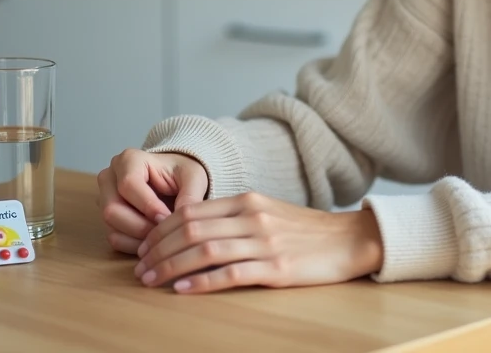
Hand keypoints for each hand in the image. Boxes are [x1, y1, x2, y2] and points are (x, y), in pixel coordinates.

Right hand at [96, 149, 208, 254]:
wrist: (176, 179)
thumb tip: (184, 222)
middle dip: (142, 226)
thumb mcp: (194, 178)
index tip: (167, 217)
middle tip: (166, 233)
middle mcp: (110, 178)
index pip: (128, 184)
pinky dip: (134, 246)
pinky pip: (114, 239)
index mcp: (129, 160)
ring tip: (163, 239)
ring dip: (138, 239)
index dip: (147, 205)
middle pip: (112, 209)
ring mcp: (105, 199)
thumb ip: (190, 196)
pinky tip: (154, 244)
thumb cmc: (183, 174)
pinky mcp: (107, 219)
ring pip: (111, 227)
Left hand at [133, 191, 383, 293]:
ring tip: (151, 280)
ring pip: (205, 250)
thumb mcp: (267, 213)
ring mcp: (264, 241)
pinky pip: (231, 273)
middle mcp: (251, 217)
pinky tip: (183, 289)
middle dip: (157, 249)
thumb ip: (235, 218)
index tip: (144, 247)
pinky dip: (203, 281)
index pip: (190, 212)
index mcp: (247, 201)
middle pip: (190, 229)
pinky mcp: (277, 266)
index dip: (160, 230)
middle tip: (139, 268)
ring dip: (171, 265)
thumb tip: (194, 230)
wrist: (350, 239)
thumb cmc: (307, 231)